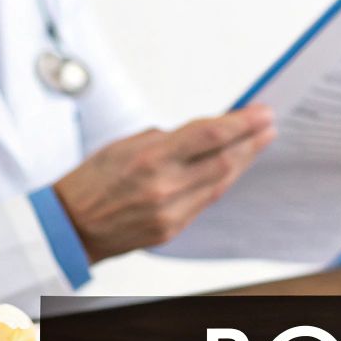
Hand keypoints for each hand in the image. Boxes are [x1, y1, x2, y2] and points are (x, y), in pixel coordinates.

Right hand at [53, 105, 276, 260]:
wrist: (71, 227)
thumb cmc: (92, 181)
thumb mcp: (124, 146)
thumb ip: (167, 140)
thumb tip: (206, 132)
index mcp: (149, 159)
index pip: (210, 136)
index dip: (242, 123)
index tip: (262, 112)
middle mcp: (164, 187)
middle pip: (224, 160)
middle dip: (252, 141)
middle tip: (269, 124)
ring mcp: (171, 212)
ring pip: (221, 182)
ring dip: (243, 161)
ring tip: (258, 142)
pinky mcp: (172, 229)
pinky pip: (206, 201)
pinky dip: (222, 181)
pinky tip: (232, 168)